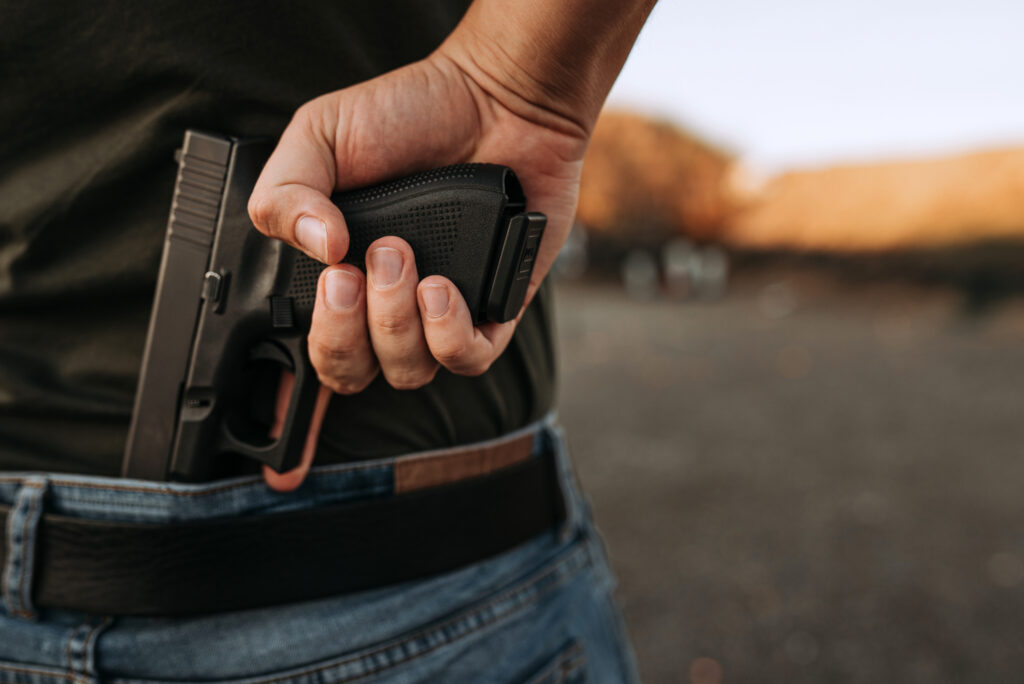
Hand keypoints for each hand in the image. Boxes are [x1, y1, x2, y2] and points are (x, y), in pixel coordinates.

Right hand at [249, 0, 652, 490]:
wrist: (497, 100)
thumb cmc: (409, 115)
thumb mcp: (321, 136)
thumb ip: (287, 192)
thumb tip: (316, 253)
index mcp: (337, 276)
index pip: (305, 358)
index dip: (288, 415)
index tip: (278, 463)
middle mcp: (384, 305)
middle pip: (346, 376)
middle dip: (339, 337)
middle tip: (350, 273)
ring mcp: (438, 314)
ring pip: (405, 372)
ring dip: (394, 321)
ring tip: (403, 256)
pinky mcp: (491, 312)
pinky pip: (463, 360)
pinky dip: (445, 333)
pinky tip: (440, 287)